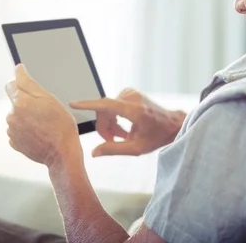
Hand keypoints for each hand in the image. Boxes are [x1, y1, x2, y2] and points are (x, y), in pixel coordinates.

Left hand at [5, 64, 78, 167]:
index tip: (26, 80)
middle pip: (16, 101)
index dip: (20, 80)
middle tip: (45, 109)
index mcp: (20, 102)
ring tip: (44, 123)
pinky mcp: (15, 142)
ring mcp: (12, 130)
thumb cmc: (60, 126)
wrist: (62, 153)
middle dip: (27, 101)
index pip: (11, 84)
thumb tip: (18, 70)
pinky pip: (19, 130)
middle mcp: (12, 116)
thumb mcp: (49, 98)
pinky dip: (27, 129)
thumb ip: (29, 83)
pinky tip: (39, 132)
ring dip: (27, 116)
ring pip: (18, 116)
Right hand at [70, 89, 185, 156]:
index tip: (73, 103)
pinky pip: (113, 104)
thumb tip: (94, 152)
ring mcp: (132, 93)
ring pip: (108, 108)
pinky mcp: (131, 93)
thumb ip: (114, 150)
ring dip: (110, 123)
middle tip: (112, 141)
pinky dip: (114, 117)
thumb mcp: (137, 148)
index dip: (88, 104)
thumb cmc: (157, 137)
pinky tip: (124, 128)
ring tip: (122, 136)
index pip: (106, 104)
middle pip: (104, 110)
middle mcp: (132, 98)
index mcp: (134, 110)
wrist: (172, 124)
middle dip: (104, 127)